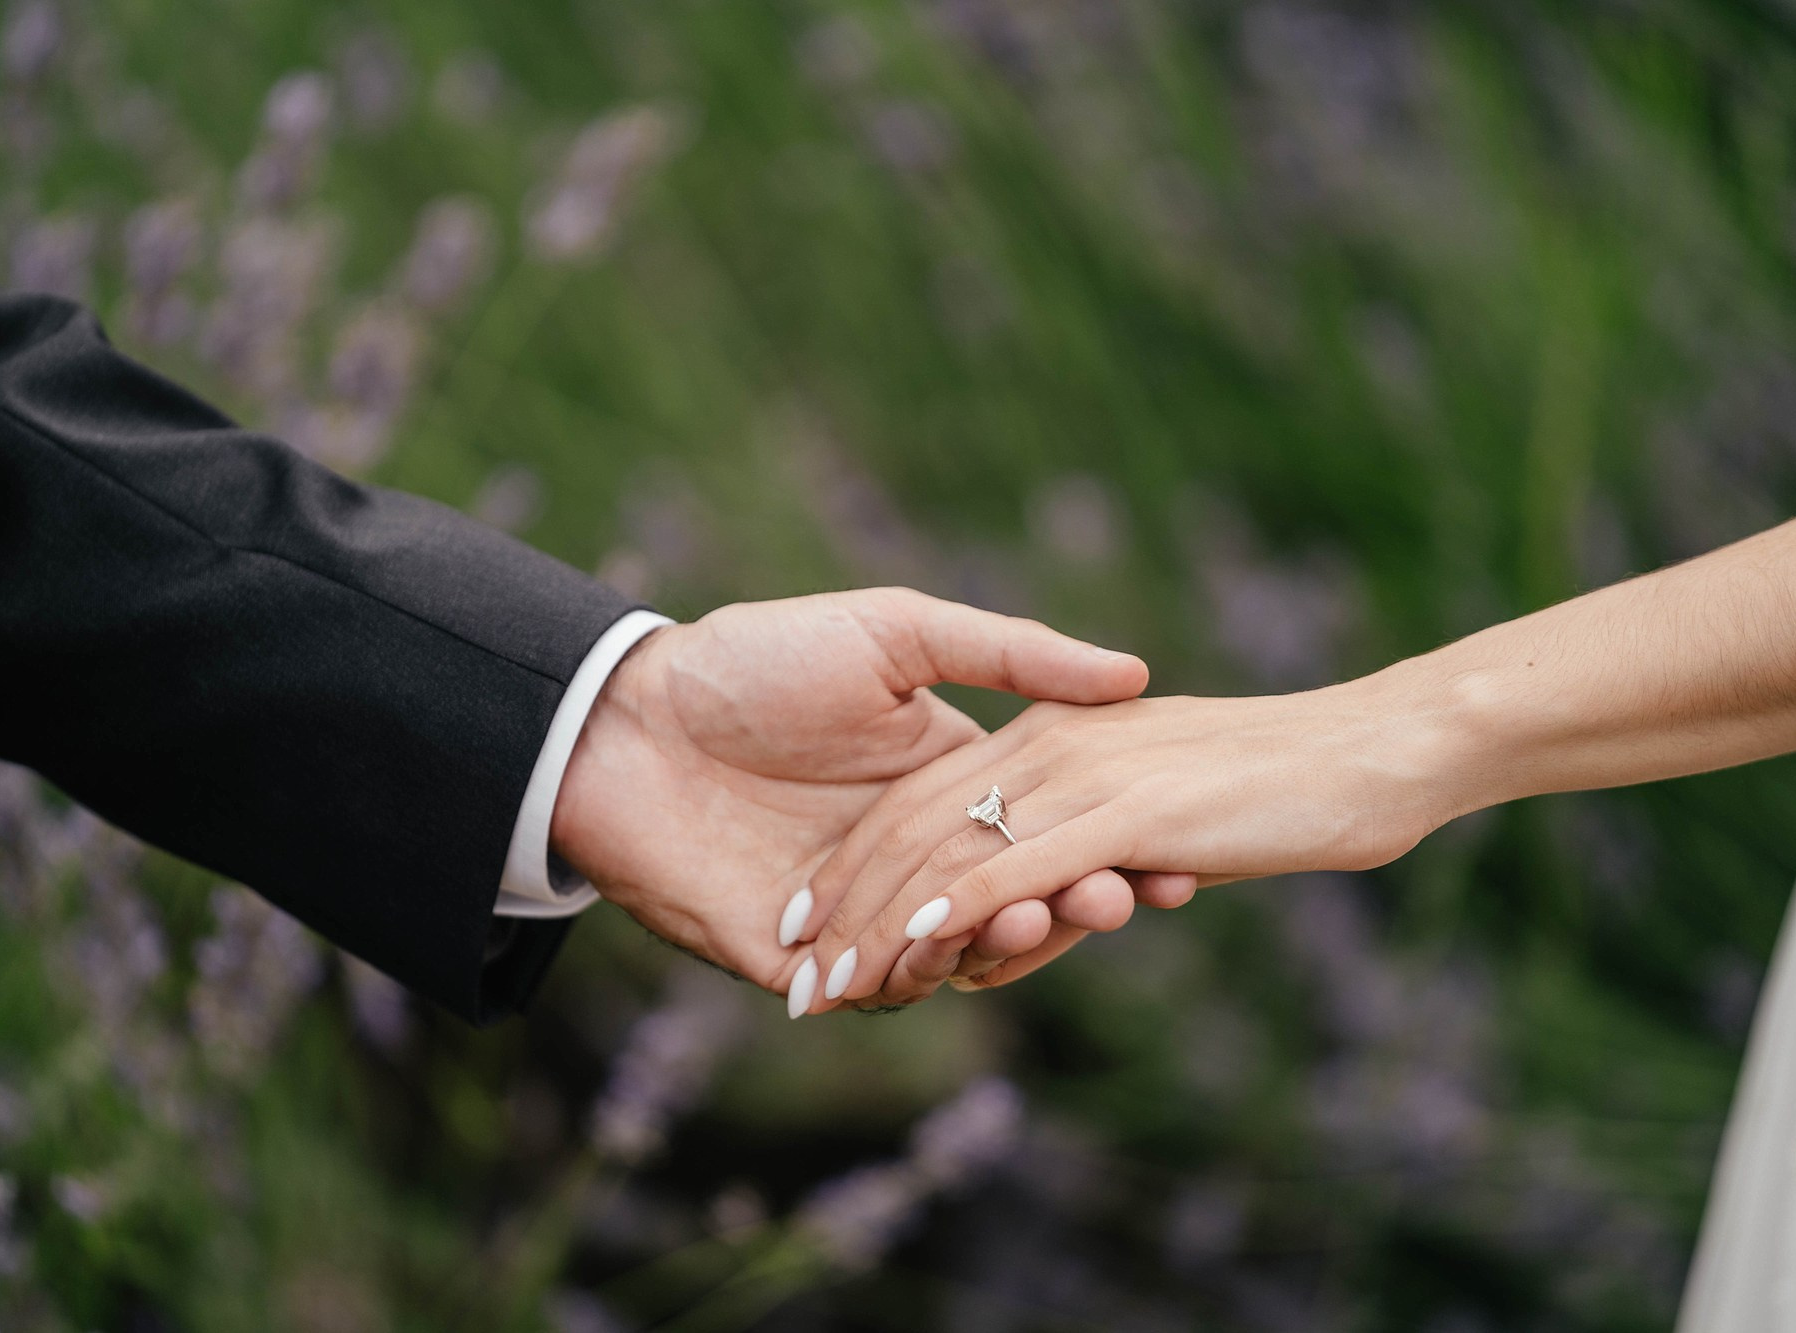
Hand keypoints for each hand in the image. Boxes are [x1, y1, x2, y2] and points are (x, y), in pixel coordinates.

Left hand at [549, 588, 1162, 1007]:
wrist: (626, 719)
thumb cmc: (755, 661)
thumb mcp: (894, 632)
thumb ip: (1007, 653)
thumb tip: (1132, 674)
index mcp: (943, 778)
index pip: (1043, 829)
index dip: (1104, 844)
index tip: (1170, 852)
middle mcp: (911, 851)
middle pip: (1014, 899)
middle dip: (1075, 903)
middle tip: (1121, 895)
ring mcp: (858, 908)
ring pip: (958, 950)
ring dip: (1010, 940)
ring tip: (1045, 915)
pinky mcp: (802, 958)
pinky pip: (881, 983)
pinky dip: (925, 972)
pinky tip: (957, 945)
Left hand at [786, 679, 1458, 1014]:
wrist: (1377, 743)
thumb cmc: (1284, 777)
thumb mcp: (1167, 805)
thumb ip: (1102, 838)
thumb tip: (1071, 897)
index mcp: (1051, 736)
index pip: (929, 804)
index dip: (865, 869)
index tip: (818, 932)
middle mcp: (1051, 747)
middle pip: (915, 828)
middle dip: (848, 908)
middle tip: (802, 979)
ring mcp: (1086, 773)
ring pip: (953, 847)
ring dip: (885, 922)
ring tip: (833, 984)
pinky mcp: (1128, 807)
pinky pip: (1024, 856)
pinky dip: (964, 898)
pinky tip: (922, 939)